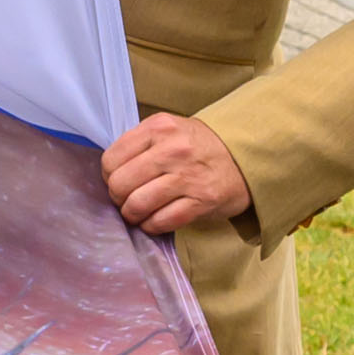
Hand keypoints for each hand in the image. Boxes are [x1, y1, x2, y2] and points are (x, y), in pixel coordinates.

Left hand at [102, 113, 256, 236]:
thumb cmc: (198, 146)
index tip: (118, 180)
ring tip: (137, 213)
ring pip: (138, 205)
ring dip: (132, 215)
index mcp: (159, 128)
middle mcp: (173, 150)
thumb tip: (110, 172)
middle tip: (126, 199)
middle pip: (120, 184)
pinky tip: (154, 221)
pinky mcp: (202, 202)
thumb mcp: (169, 130)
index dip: (109, 176)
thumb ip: (140, 144)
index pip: (111, 159)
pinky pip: (161, 221)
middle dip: (118, 198)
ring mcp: (188, 177)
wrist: (243, 157)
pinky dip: (151, 226)